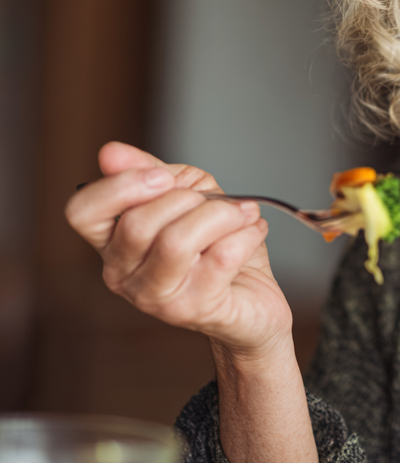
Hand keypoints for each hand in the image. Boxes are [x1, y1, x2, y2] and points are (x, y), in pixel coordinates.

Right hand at [66, 141, 291, 356]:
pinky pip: (221, 257)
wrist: (255, 300)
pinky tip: (254, 231)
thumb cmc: (218, 245)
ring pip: (177, 242)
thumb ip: (155, 173)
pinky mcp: (195, 310)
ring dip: (223, 215)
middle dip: (189, 199)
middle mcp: (123, 275)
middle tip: (221, 202)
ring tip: (244, 212)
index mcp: (112, 242)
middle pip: (138, 223)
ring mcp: (156, 298)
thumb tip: (111, 153)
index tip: (164, 176)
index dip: (120, 186)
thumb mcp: (190, 195)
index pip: (81, 212)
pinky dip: (246, 233)